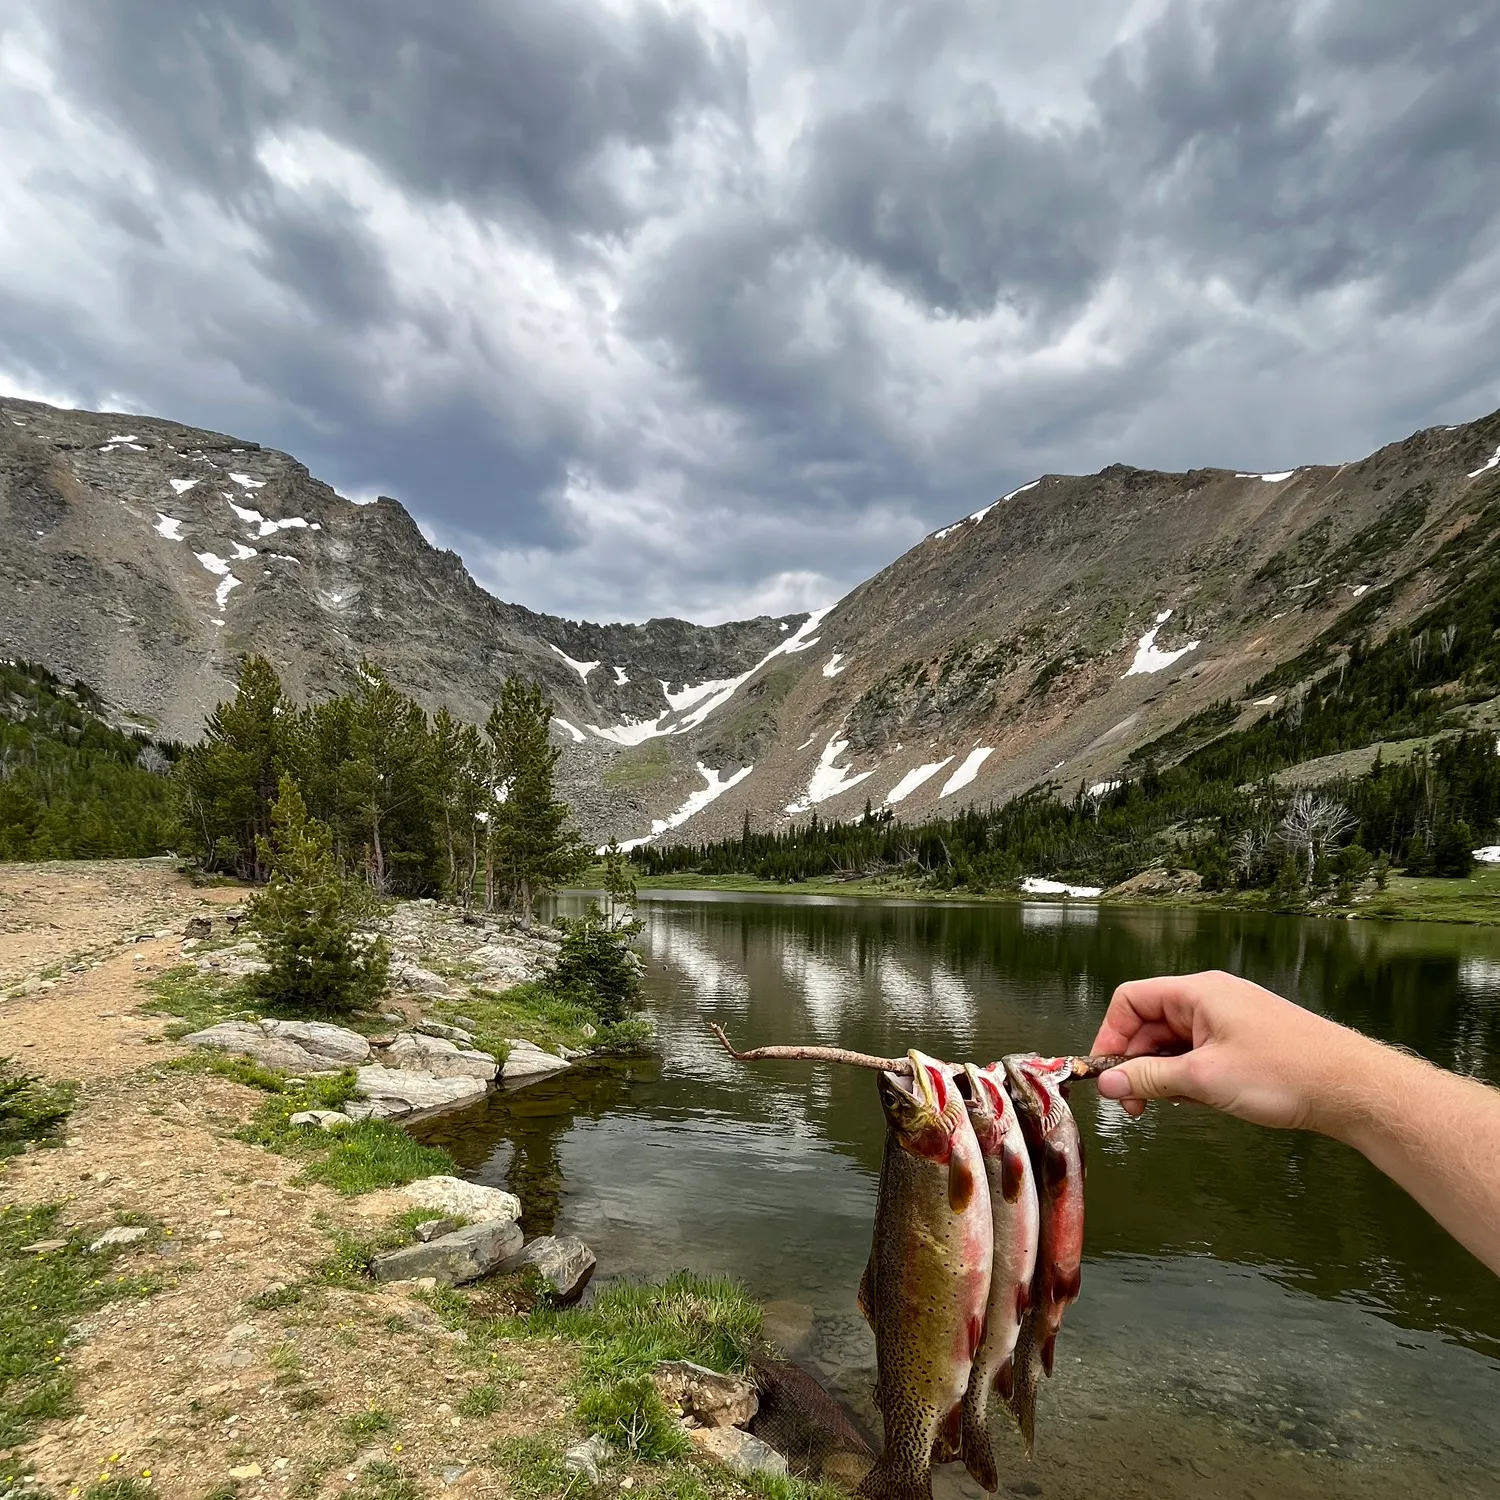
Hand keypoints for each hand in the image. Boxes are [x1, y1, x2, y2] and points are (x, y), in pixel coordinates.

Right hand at [1089, 970, 1368, 1131]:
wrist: (1352, 1088)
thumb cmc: (1282, 1073)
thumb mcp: (1203, 1079)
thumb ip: (1149, 1079)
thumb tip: (1108, 1082)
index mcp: (1197, 992)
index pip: (1131, 1000)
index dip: (1111, 1035)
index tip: (1107, 1074)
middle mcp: (1211, 998)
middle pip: (1151, 1023)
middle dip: (1137, 1062)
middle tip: (1134, 1105)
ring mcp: (1231, 1019)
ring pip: (1176, 1042)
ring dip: (1165, 1073)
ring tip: (1175, 1104)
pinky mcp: (1247, 1040)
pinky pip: (1201, 1052)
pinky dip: (1191, 1075)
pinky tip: (1203, 1100)